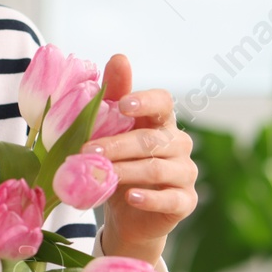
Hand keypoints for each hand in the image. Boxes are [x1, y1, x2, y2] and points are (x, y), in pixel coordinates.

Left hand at [85, 53, 197, 263]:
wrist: (128, 214)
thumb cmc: (119, 163)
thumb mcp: (111, 130)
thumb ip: (113, 96)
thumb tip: (119, 58)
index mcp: (160, 121)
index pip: (164, 102)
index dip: (145, 101)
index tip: (121, 105)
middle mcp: (178, 144)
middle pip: (152, 139)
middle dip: (117, 144)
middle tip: (86, 150)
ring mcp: (185, 173)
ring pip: (158, 168)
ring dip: (126, 170)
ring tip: (100, 173)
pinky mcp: (185, 201)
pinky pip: (171, 198)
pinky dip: (150, 198)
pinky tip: (130, 197)